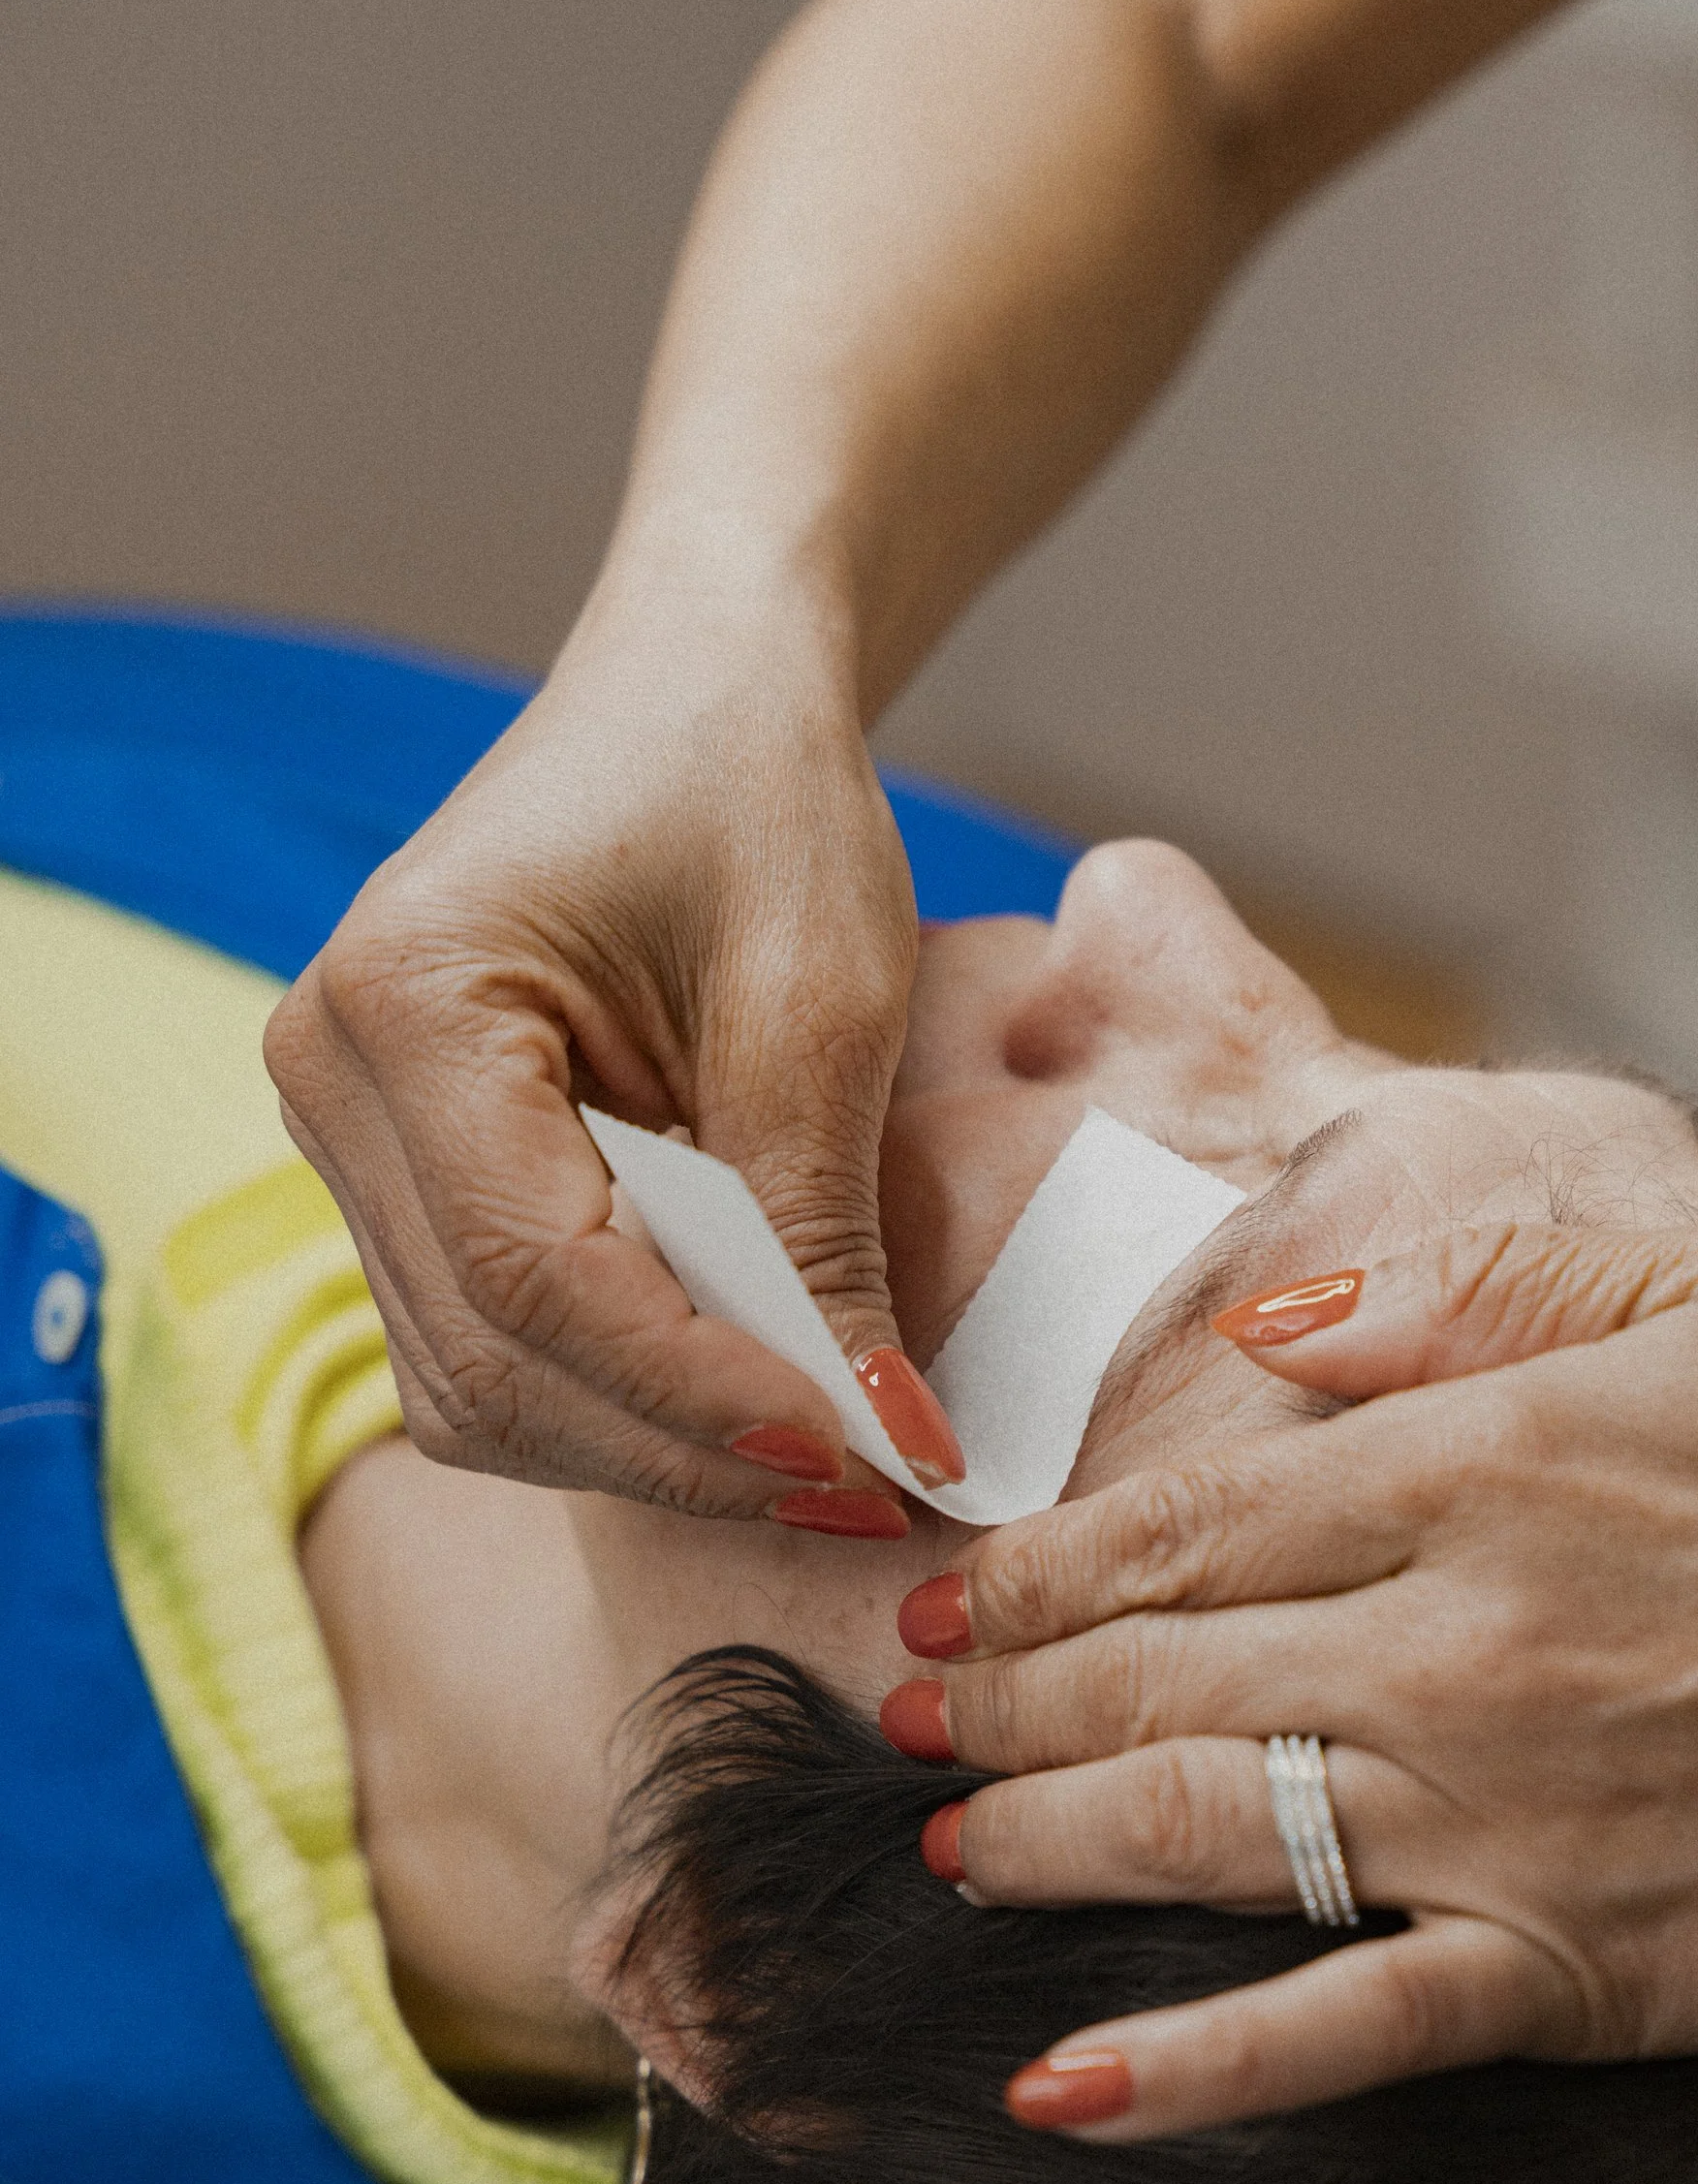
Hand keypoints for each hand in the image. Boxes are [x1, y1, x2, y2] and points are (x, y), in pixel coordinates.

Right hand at [264, 575, 955, 1522]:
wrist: (700, 694)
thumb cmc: (760, 798)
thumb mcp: (821, 999)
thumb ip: (820, 1228)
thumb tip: (880, 1443)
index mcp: (404, 999)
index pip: (543, 1278)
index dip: (707, 1397)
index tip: (866, 1457)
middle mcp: (330, 1078)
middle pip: (498, 1361)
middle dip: (690, 1449)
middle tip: (874, 1489)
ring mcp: (350, 1139)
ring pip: (484, 1389)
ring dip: (657, 1448)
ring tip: (833, 1460)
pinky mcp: (409, 1181)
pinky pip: (496, 1351)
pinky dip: (624, 1402)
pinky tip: (756, 1405)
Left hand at [898, 1219, 1697, 2134]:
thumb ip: (1473, 1288)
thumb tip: (1274, 1333)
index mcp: (1481, 1471)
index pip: (1182, 1521)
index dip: (1038, 1567)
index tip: (952, 1592)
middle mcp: (1458, 1645)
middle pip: (1153, 1671)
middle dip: (996, 1697)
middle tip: (904, 1713)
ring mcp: (1502, 1821)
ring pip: (1201, 1830)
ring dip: (1038, 1840)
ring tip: (944, 1845)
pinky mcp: (1567, 1970)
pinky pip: (1339, 2032)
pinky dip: (1189, 2072)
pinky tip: (1057, 2089)